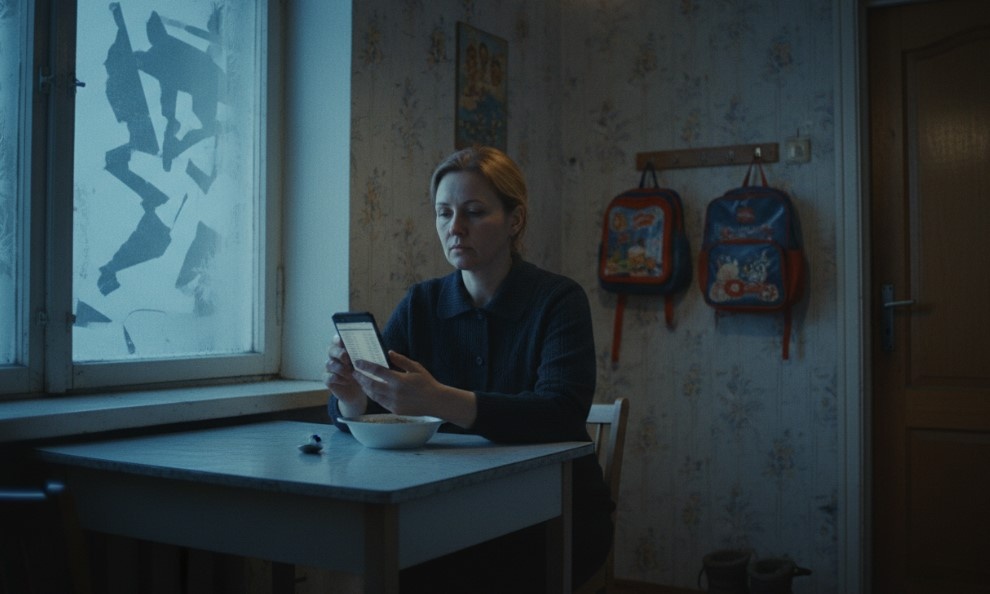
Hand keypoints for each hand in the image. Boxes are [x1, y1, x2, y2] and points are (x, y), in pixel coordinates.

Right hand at [323, 335, 368, 414]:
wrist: (359, 392)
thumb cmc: (364, 373)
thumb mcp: (368, 364)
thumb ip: (368, 355)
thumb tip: (380, 349)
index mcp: (343, 348)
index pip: (337, 339)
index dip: (338, 339)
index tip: (342, 341)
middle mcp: (334, 356)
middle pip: (331, 350)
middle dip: (339, 353)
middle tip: (348, 359)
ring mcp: (330, 368)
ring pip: (330, 364)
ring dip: (341, 368)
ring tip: (351, 373)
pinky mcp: (328, 380)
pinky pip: (329, 377)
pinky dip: (338, 379)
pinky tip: (347, 381)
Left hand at [352, 352, 477, 427]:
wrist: (436, 402)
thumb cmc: (427, 383)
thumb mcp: (416, 368)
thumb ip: (401, 360)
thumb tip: (389, 352)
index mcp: (399, 380)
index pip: (377, 371)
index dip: (365, 366)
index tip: (357, 362)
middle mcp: (394, 392)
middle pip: (371, 384)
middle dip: (360, 378)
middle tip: (354, 372)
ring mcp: (394, 403)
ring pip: (373, 395)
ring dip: (365, 387)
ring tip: (360, 381)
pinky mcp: (395, 410)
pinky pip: (380, 402)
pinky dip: (374, 395)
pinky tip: (371, 390)